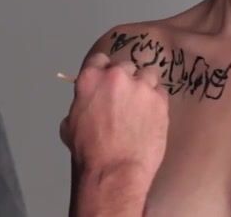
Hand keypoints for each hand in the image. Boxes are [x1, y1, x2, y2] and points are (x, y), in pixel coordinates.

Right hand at [60, 52, 169, 178]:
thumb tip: (84, 106)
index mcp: (90, 78)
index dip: (105, 72)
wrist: (114, 171)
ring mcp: (140, 86)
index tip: (109, 83)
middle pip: (125, 67)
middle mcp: (116, 76)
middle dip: (126, 80)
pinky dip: (157, 101)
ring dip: (144, 87)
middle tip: (125, 100)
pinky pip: (161, 92)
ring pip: (147, 75)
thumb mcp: (70, 124)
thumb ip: (80, 105)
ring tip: (142, 107)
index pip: (100, 60)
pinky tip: (152, 116)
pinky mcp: (160, 100)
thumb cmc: (88, 152)